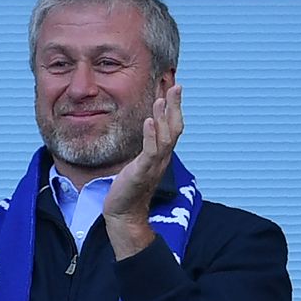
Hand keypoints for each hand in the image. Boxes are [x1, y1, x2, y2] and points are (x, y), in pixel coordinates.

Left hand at [103, 84, 183, 259]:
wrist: (124, 214)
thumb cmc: (128, 188)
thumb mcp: (139, 163)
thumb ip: (145, 148)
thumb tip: (146, 132)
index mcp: (161, 155)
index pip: (172, 127)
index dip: (174, 108)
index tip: (173, 88)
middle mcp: (162, 158)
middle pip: (175, 128)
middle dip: (176, 107)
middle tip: (176, 85)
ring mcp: (154, 166)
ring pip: (166, 138)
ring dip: (164, 117)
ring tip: (162, 99)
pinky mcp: (142, 172)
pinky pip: (150, 151)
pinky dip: (150, 135)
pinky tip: (148, 121)